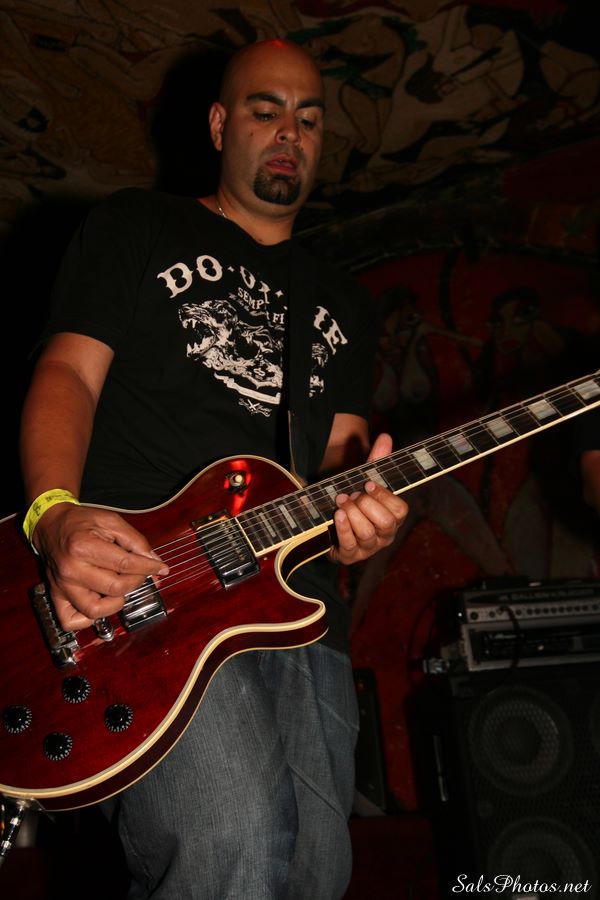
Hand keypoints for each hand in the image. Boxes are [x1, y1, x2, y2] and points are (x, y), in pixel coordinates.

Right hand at [33, 502, 168, 630]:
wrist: (51, 525)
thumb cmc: (81, 523)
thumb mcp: (111, 521)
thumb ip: (135, 541)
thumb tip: (155, 562)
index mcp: (83, 547)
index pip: (125, 564)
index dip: (149, 567)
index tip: (161, 568)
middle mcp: (70, 570)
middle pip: (115, 588)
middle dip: (136, 581)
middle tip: (139, 572)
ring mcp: (62, 586)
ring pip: (95, 610)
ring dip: (116, 602)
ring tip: (118, 587)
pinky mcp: (56, 596)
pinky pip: (72, 621)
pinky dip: (88, 619)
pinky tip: (100, 602)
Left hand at [328, 433, 407, 565]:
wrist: (330, 529)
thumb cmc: (355, 504)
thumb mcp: (364, 482)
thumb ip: (376, 462)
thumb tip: (385, 436)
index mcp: (393, 518)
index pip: (400, 510)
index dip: (384, 496)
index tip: (368, 483)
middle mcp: (385, 535)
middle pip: (386, 523)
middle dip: (366, 505)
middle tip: (351, 494)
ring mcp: (368, 548)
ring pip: (367, 533)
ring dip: (352, 514)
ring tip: (340, 501)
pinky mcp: (350, 556)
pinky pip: (350, 545)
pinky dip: (343, 528)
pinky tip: (337, 515)